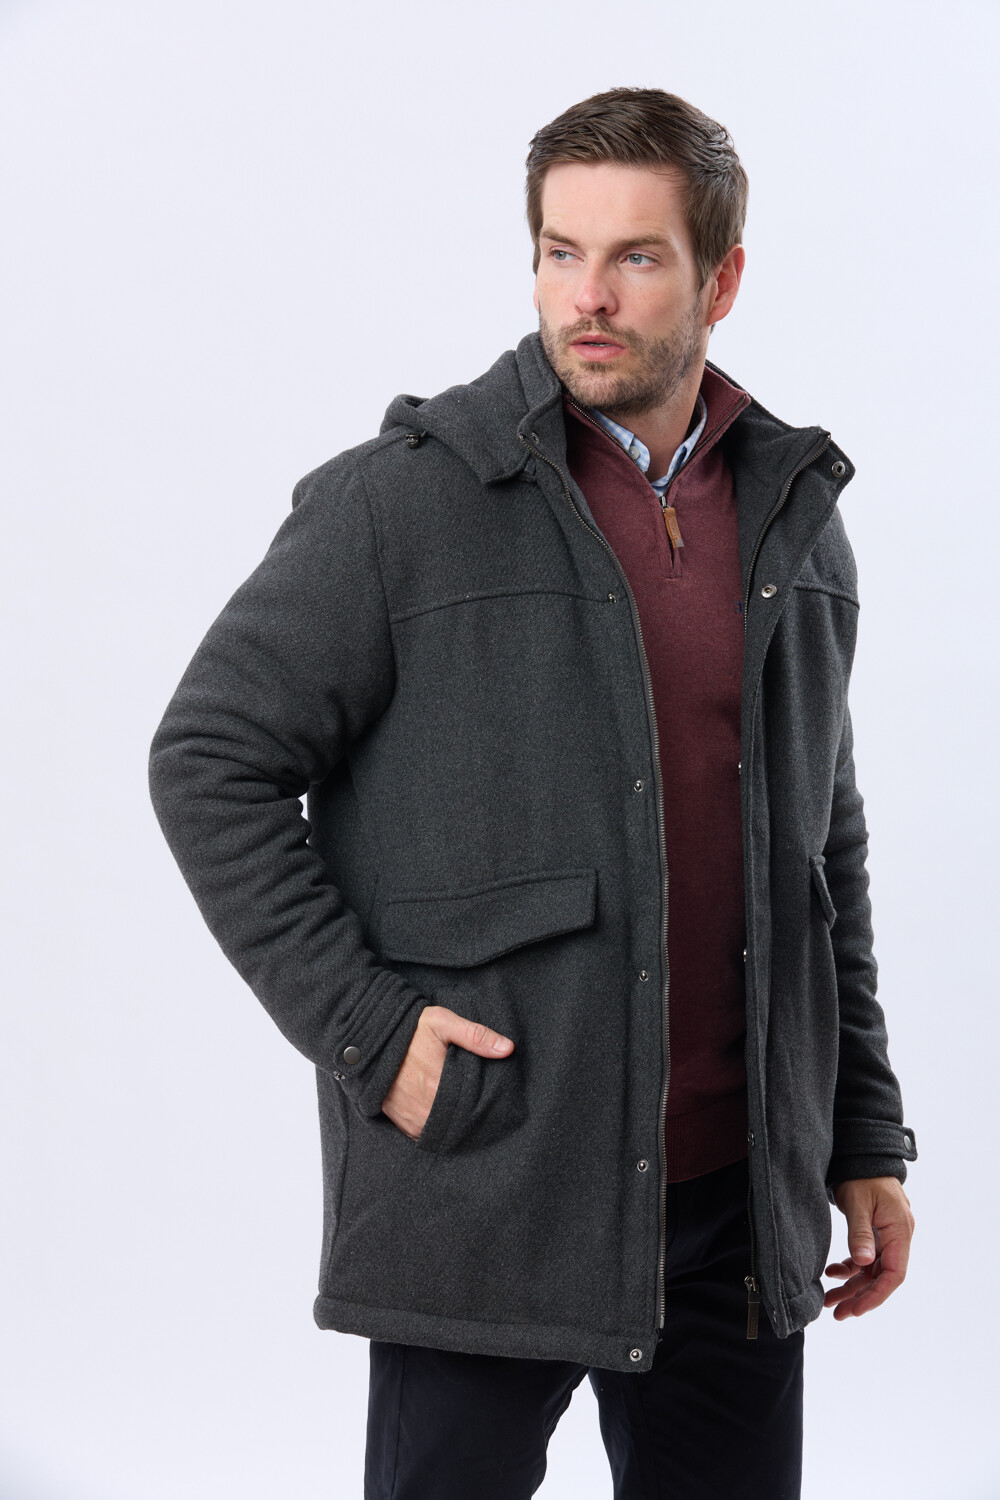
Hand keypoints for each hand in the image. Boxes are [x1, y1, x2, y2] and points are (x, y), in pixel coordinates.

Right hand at [381, 1004, 513, 1140]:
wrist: (369, 1040)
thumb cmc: (408, 1030)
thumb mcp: (442, 1023)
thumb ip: (476, 1035)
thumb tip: (508, 1048)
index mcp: (440, 1085)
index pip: (474, 1105)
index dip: (483, 1101)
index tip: (485, 1092)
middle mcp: (426, 1109)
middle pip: (461, 1120)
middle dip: (469, 1112)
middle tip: (472, 1098)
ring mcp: (413, 1119)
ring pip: (444, 1130)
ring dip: (453, 1121)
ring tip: (458, 1105)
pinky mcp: (403, 1124)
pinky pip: (426, 1135)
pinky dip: (435, 1127)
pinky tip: (442, 1113)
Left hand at [823, 1176, 914, 1319]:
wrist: (861, 1155)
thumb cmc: (861, 1176)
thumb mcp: (858, 1203)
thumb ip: (860, 1233)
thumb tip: (863, 1263)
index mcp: (900, 1231)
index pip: (894, 1274)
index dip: (877, 1295)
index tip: (856, 1309)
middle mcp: (897, 1237)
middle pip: (881, 1277)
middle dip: (860, 1297)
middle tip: (837, 1313)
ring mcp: (886, 1236)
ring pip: (871, 1270)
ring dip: (851, 1285)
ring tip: (829, 1300)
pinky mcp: (875, 1233)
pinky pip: (865, 1259)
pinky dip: (849, 1268)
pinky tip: (832, 1273)